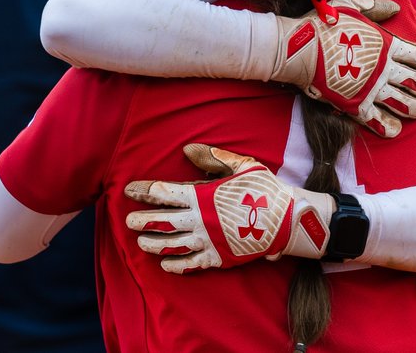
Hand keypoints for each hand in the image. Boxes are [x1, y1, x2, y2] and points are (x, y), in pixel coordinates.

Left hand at [125, 144, 333, 273]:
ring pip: (172, 245)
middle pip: (163, 222)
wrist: (287, 220)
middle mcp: (201, 220)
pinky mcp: (218, 257)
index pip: (167, 192)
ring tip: (141, 243)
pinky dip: (176, 265)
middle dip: (143, 221)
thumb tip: (186, 150)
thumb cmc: (264, 189)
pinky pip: (191, 264)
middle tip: (129, 221)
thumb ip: (212, 158)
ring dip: (154, 244)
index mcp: (204, 196)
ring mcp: (208, 241)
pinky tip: (165, 265)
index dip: (145, 191)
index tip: (129, 190)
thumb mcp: (241, 166)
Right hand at [271, 0, 415, 137]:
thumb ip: (377, 9)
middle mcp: (383, 69)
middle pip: (414, 82)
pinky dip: (388, 127)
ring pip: (402, 103)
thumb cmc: (323, 25)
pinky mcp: (355, 105)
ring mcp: (370, 89)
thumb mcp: (352, 7)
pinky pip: (376, 120)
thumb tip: (397, 8)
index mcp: (385, 45)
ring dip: (415, 108)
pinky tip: (396, 129)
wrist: (299, 49)